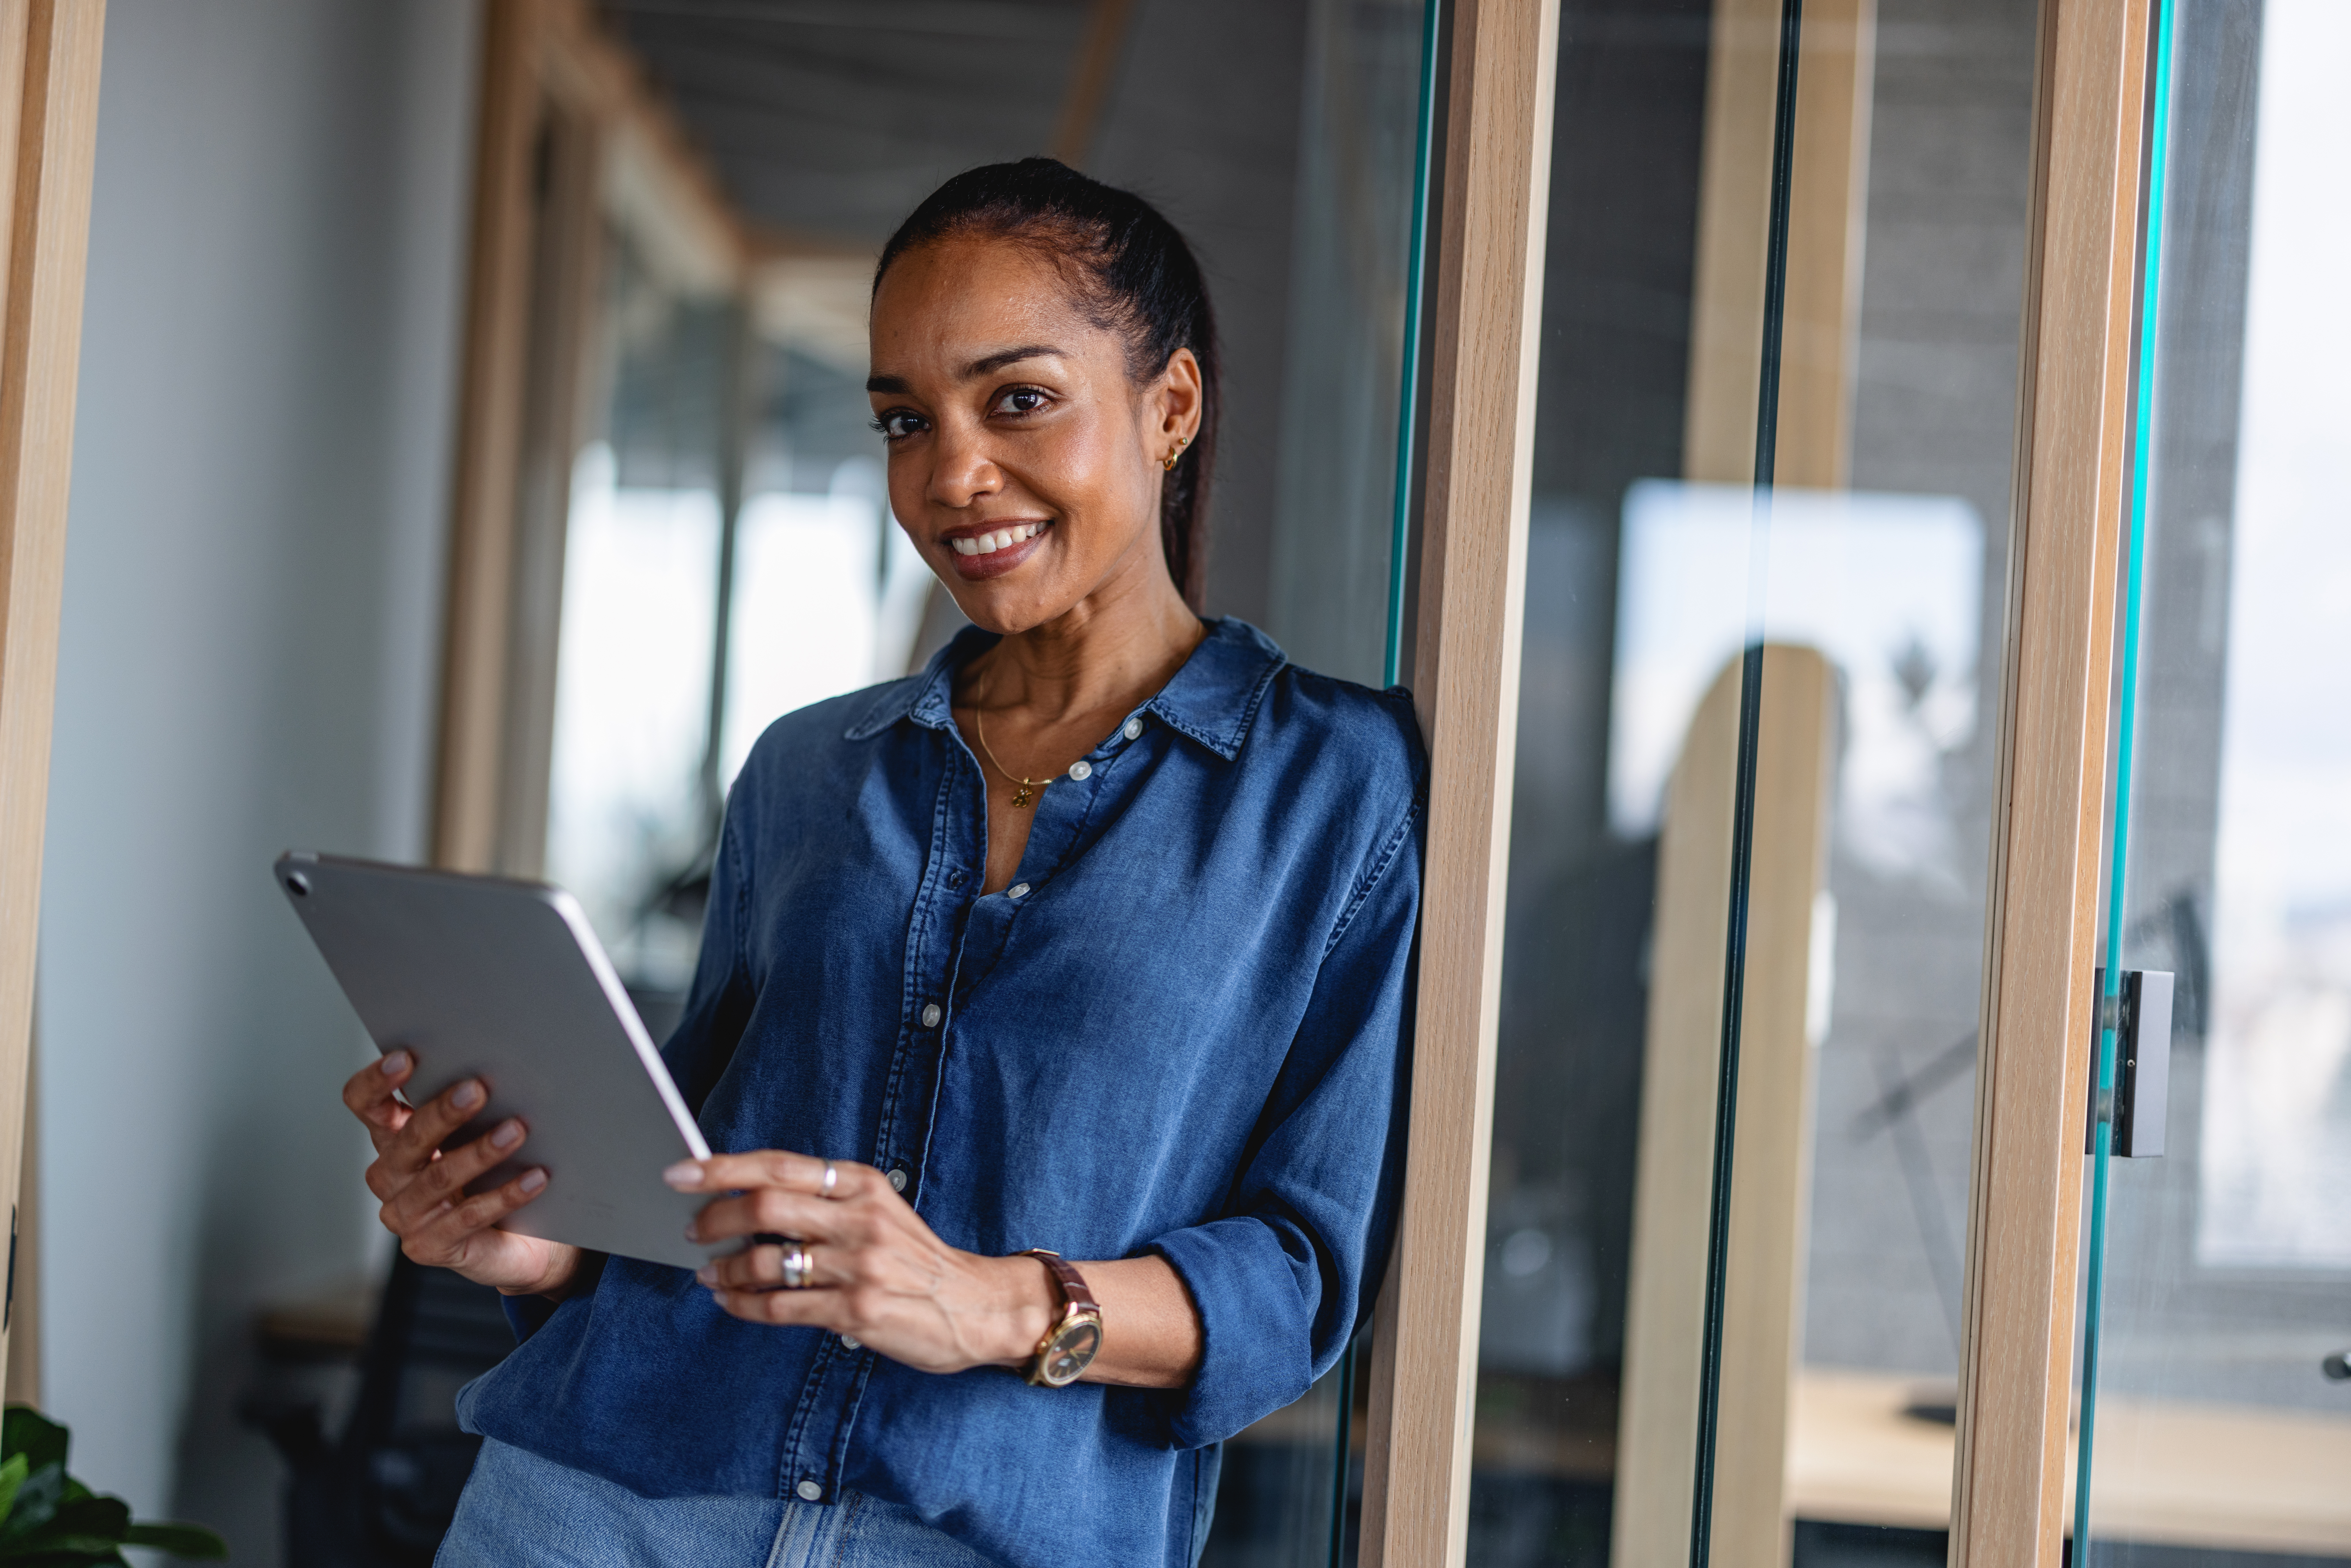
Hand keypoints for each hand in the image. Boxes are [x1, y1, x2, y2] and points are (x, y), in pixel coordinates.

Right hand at [342, 1050, 585, 1297]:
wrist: (516, 1241)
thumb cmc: (493, 1174)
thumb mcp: (477, 1133)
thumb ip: (472, 1105)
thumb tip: (500, 1064)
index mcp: (393, 1138)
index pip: (366, 1105)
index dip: (377, 1081)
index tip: (406, 1057)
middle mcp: (390, 1176)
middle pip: (407, 1139)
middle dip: (442, 1112)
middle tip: (477, 1088)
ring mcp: (405, 1215)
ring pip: (439, 1177)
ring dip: (480, 1152)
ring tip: (516, 1130)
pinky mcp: (428, 1246)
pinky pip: (467, 1217)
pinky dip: (505, 1195)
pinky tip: (535, 1177)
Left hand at [666, 1152, 1056, 1374]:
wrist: (975, 1307)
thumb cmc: (915, 1258)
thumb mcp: (878, 1210)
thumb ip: (823, 1201)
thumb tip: (746, 1197)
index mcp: (863, 1184)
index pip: (780, 1165)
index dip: (723, 1168)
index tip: (680, 1173)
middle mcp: (861, 1219)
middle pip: (766, 1206)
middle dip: (714, 1218)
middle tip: (691, 1230)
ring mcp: (860, 1267)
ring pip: (768, 1260)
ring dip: (725, 1269)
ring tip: (710, 1274)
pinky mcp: (857, 1312)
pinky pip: (781, 1307)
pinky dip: (744, 1305)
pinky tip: (732, 1302)